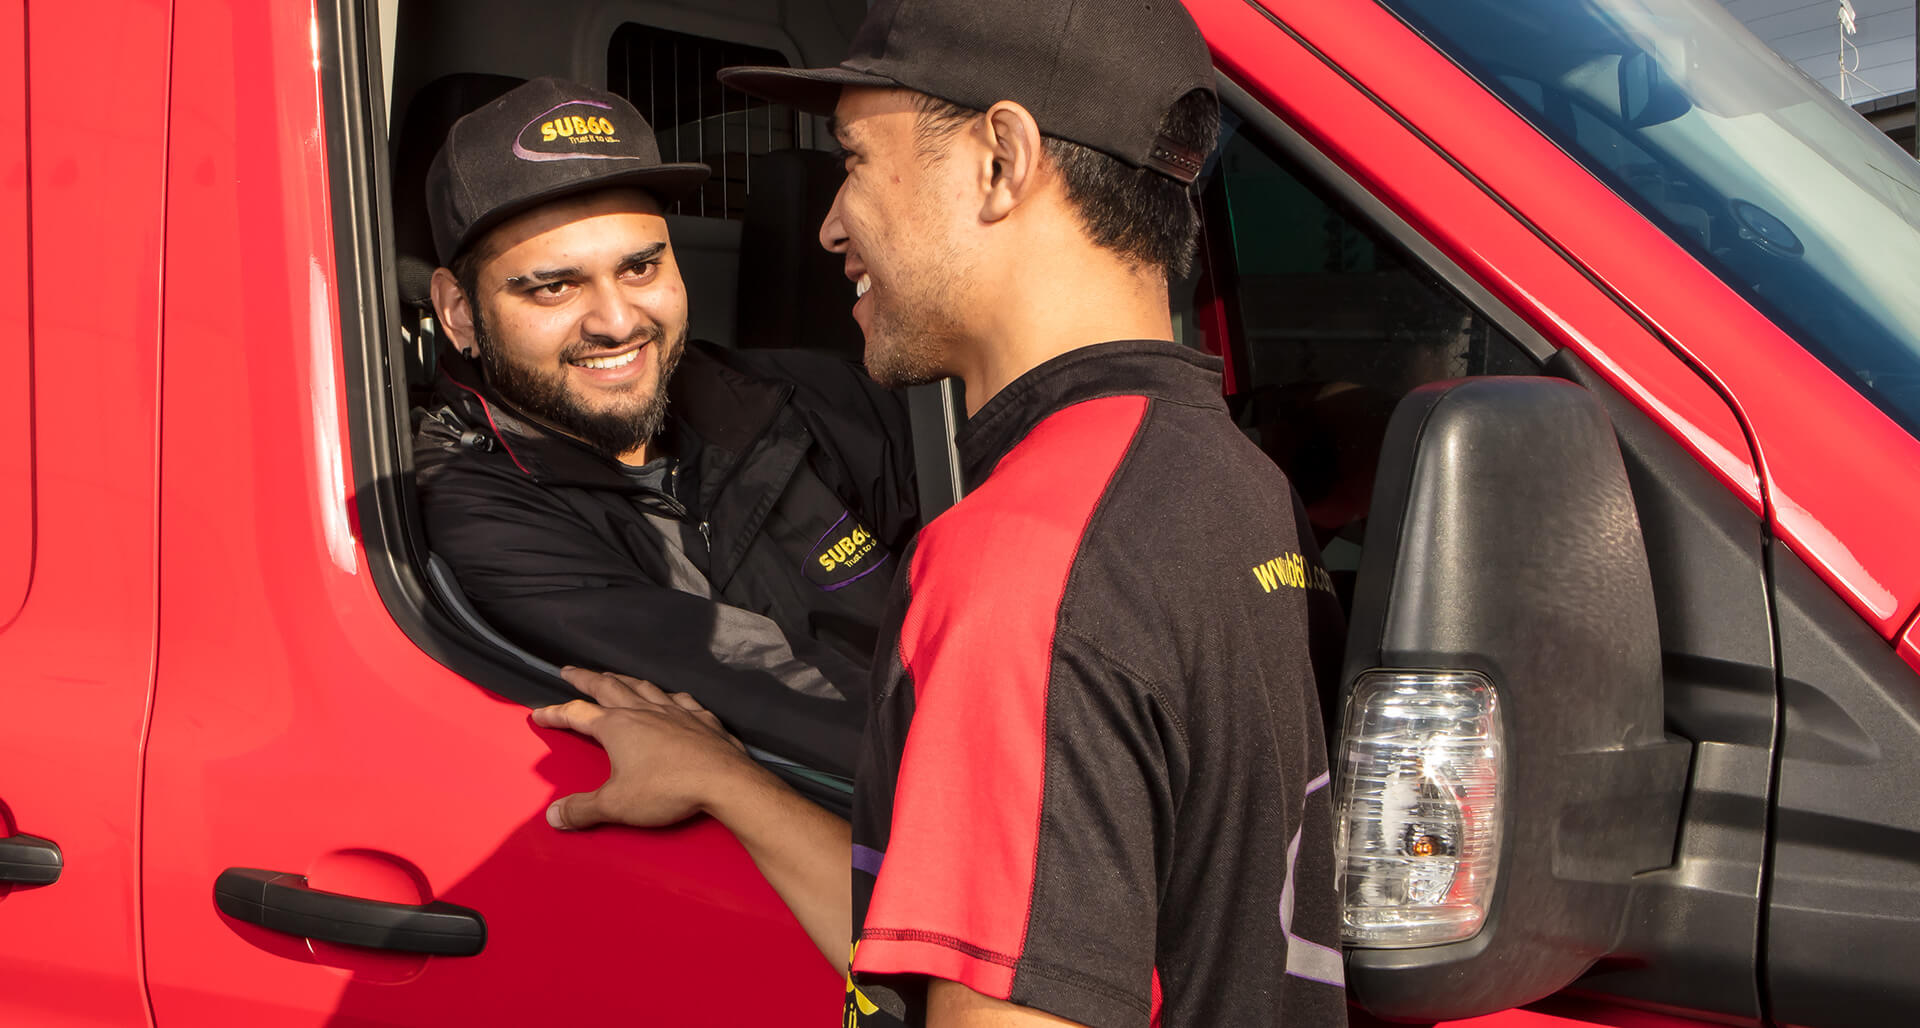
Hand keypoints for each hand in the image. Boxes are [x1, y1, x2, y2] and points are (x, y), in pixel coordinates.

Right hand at [532, 667, 756, 830]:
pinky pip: (681, 700)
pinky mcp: (702, 719)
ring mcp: (676, 711)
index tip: (538, 713)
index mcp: (618, 727)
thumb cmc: (667, 790)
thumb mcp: (616, 805)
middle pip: (609, 687)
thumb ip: (582, 809)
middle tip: (571, 670)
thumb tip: (552, 816)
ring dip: (624, 680)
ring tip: (614, 677)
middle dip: (586, 678)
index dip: (555, 713)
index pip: (577, 714)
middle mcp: (644, 711)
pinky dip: (670, 696)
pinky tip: (671, 698)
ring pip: (644, 688)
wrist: (724, 781)